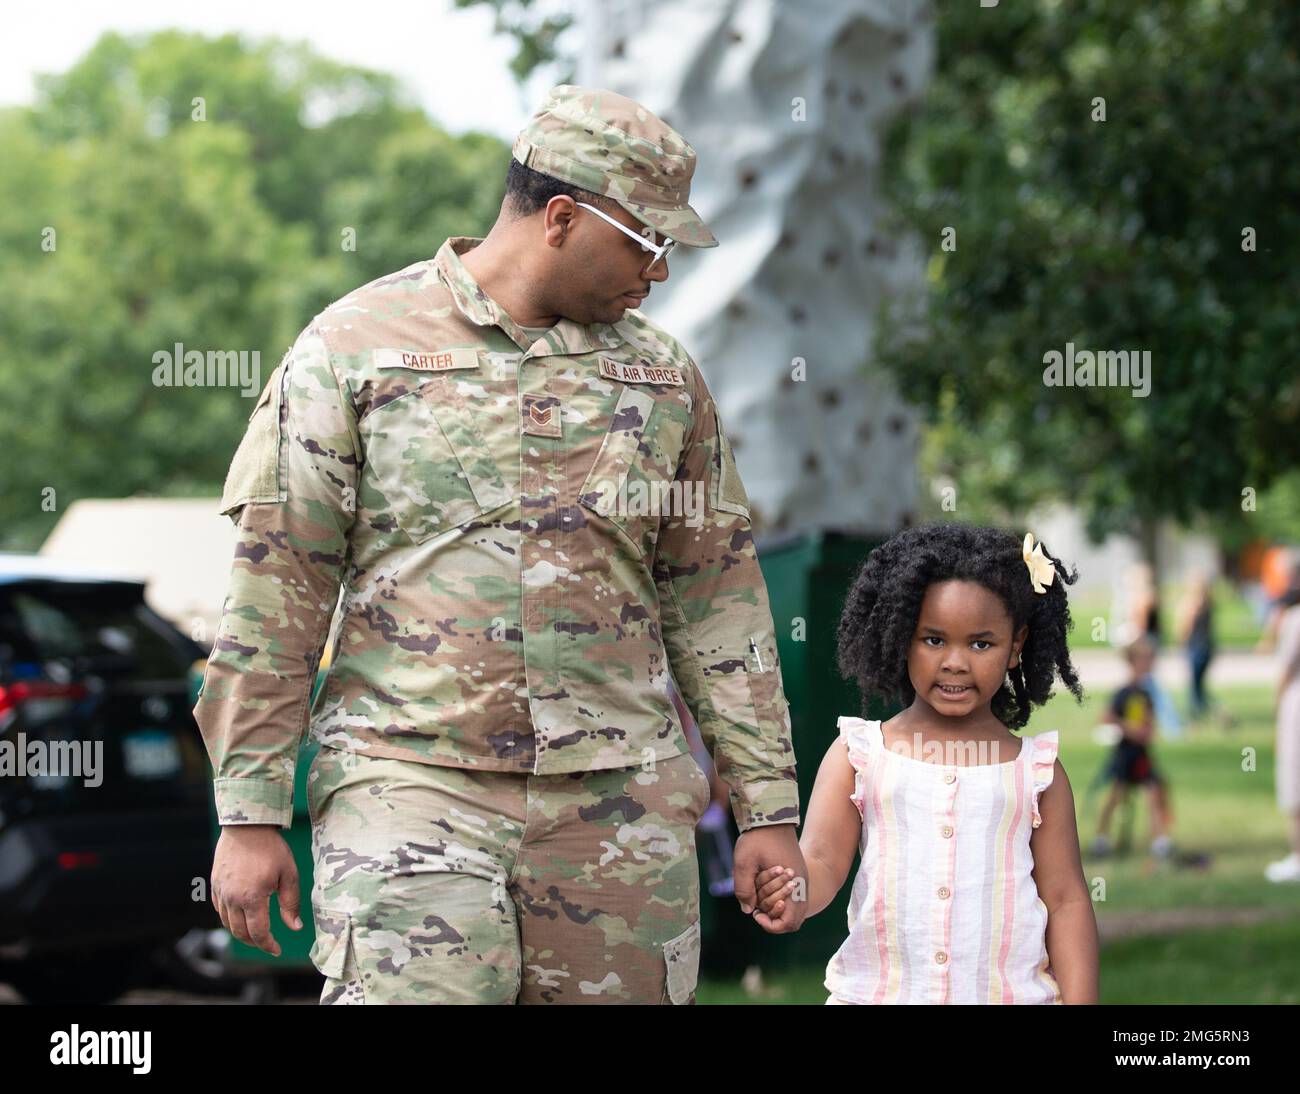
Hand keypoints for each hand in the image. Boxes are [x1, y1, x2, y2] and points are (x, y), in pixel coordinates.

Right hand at [210, 825, 302, 956]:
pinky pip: (220, 909)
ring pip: (227, 923)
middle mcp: (232, 898)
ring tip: (255, 932)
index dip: (268, 945)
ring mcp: (220, 892)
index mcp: (251, 898)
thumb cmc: (271, 848)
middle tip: (268, 943)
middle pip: (240, 932)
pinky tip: (241, 914)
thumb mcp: (288, 874)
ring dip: (241, 932)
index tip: (277, 949)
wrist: (247, 826)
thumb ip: (291, 903)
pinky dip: (229, 917)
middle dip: (255, 942)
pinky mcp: (215, 884)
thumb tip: (295, 927)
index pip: (258, 933)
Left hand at [733, 824, 807, 933]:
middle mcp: (801, 886)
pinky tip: (762, 887)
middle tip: (755, 905)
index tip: (756, 914)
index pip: (789, 922)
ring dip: (774, 906)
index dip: (772, 925)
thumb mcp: (744, 862)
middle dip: (772, 916)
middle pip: (792, 920)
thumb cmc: (758, 838)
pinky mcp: (797, 875)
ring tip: (758, 894)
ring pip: (792, 909)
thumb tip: (748, 911)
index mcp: (793, 885)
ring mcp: (801, 880)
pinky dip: (778, 898)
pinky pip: (791, 897)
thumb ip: (744, 888)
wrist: (771, 816)